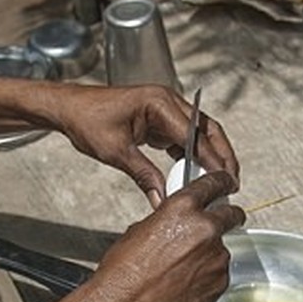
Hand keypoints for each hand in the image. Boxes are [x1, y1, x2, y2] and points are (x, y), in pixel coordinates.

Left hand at [51, 84, 239, 208]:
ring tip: (220, 180)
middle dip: (222, 155)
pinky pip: (182, 137)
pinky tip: (196, 174)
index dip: (212, 159)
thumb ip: (143, 176)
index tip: (224, 180)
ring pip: (198, 133)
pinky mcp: (158, 119)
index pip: (194, 134)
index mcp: (158, 103)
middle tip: (233, 181)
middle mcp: (166, 101)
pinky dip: (192, 154)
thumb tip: (163, 200)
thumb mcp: (116, 152)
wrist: (70, 108)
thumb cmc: (87, 120)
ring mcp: (164, 109)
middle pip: (207, 129)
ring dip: (210, 155)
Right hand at [80, 171, 245, 301]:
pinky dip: (207, 278)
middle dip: (229, 218)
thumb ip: (165, 222)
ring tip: (181, 271)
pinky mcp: (219, 284)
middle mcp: (204, 230)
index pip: (213, 183)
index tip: (226, 184)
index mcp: (182, 209)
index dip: (221, 182)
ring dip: (209, 255)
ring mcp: (215, 258)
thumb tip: (173, 224)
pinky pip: (219, 275)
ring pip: (221, 250)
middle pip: (232, 216)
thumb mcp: (138, 233)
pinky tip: (184, 286)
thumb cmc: (122, 275)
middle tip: (221, 224)